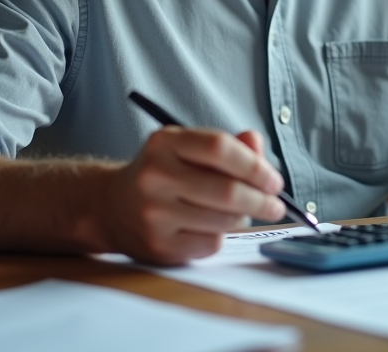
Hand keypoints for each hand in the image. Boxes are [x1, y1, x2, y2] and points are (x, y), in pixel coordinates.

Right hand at [108, 127, 286, 264]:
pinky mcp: (158, 245)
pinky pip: (210, 243)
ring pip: (223, 220)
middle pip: (227, 190)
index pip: (220, 148)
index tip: (273, 180)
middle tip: (276, 205)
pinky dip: (221, 236)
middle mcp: (155, 175)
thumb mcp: (187, 148)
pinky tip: (211, 227)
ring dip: (243, 219)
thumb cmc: (162, 173)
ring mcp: (154, 213)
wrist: (111, 206)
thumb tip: (258, 145)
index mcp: (165, 143)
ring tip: (241, 213)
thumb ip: (227, 145)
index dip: (255, 165)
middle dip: (261, 200)